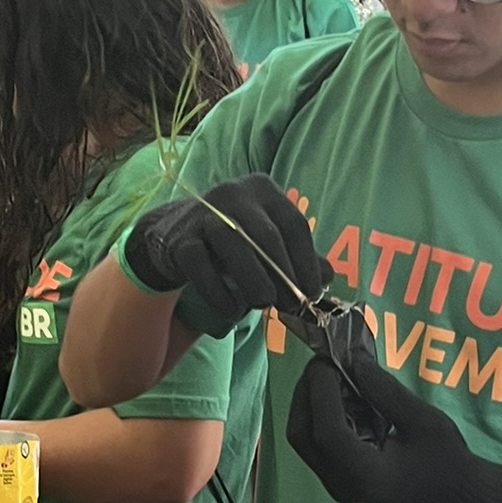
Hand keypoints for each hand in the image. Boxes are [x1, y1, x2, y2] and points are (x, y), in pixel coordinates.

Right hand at [124, 175, 331, 328]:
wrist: (173, 235)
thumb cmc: (232, 241)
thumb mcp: (267, 242)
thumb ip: (298, 257)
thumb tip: (329, 275)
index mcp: (263, 190)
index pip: (293, 224)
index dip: (307, 261)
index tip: (313, 292)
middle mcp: (233, 194)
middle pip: (266, 235)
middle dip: (283, 274)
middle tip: (291, 305)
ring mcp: (203, 215)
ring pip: (234, 246)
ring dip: (254, 281)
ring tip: (264, 305)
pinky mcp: (179, 240)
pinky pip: (201, 267)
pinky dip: (219, 293)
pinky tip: (232, 312)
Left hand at [286, 348, 501, 502]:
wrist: (454, 492)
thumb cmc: (446, 458)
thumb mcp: (423, 419)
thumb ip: (385, 391)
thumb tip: (353, 360)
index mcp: (363, 474)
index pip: (326, 430)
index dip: (321, 390)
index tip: (330, 358)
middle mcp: (340, 482)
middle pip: (302, 433)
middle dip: (307, 392)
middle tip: (327, 362)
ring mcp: (335, 481)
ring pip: (303, 436)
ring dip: (312, 400)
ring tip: (336, 375)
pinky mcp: (336, 474)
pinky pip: (315, 440)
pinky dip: (321, 412)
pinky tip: (343, 395)